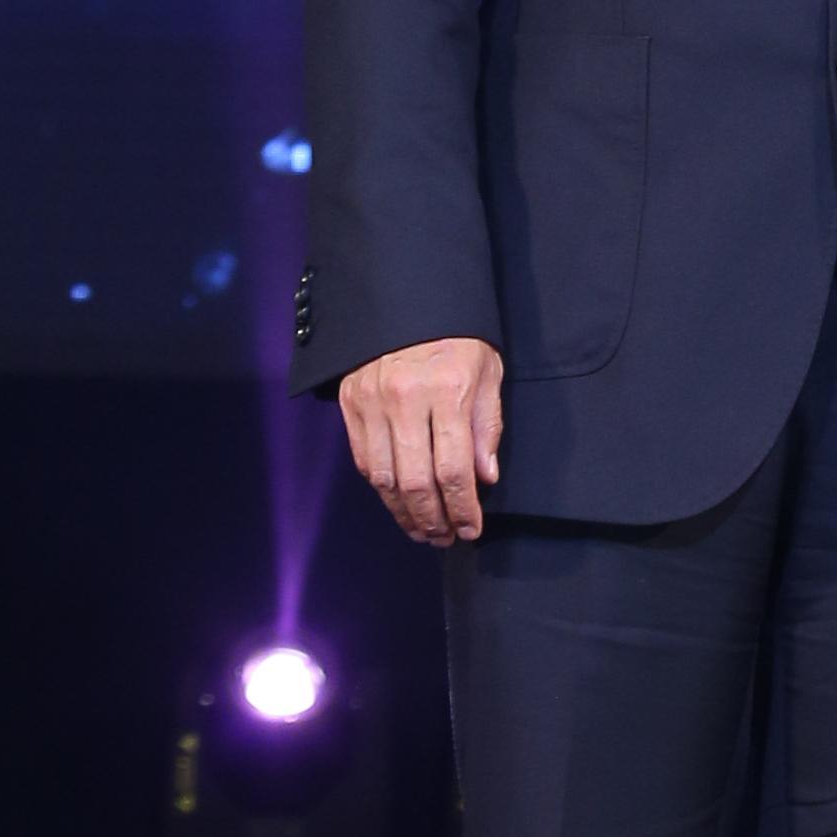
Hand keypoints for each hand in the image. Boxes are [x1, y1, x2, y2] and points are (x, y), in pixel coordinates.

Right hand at [338, 334, 504, 545]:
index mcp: (447, 389)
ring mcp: (372, 402)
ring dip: (404, 513)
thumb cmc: (455, 336)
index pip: (454, 469)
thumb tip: (485, 478)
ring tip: (422, 530)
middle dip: (433, 519)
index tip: (471, 528)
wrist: (404, 298)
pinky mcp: (350, 403)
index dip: (463, 508)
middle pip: (416, 482)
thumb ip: (486, 425)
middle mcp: (405, 399)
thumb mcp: (486, 370)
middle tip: (445, 538)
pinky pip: (364, 460)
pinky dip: (381, 488)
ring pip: (384, 478)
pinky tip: (397, 500)